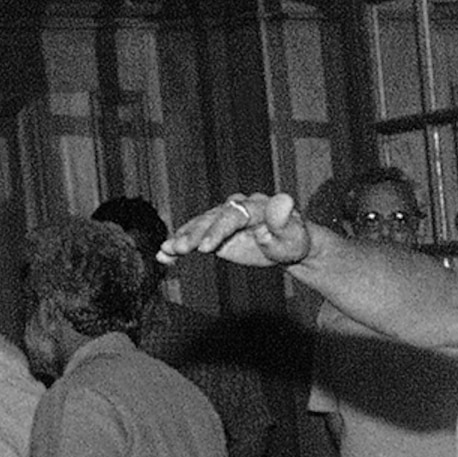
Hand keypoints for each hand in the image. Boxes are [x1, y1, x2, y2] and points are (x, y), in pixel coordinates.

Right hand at [166, 192, 313, 270]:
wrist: (287, 243)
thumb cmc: (292, 240)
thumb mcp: (294, 234)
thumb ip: (285, 220)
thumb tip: (283, 200)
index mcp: (255, 206)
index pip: (233, 215)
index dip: (218, 230)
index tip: (206, 248)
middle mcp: (235, 207)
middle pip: (211, 218)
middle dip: (195, 234)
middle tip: (180, 249)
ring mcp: (222, 218)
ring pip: (199, 225)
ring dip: (182, 238)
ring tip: (165, 251)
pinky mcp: (214, 231)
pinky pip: (195, 237)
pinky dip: (179, 245)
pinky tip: (163, 256)